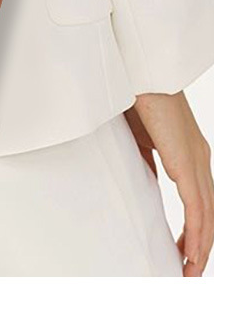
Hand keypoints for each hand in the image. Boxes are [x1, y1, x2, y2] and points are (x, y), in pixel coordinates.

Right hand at [124, 92, 212, 275]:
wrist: (142, 73)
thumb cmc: (137, 94)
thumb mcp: (141, 135)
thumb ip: (148, 157)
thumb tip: (147, 178)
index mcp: (191, 150)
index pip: (200, 197)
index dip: (195, 225)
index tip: (184, 246)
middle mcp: (201, 158)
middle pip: (208, 212)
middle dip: (200, 244)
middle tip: (188, 269)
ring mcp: (198, 162)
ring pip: (207, 216)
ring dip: (200, 247)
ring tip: (189, 271)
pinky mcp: (188, 166)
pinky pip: (198, 210)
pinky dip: (197, 236)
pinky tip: (192, 254)